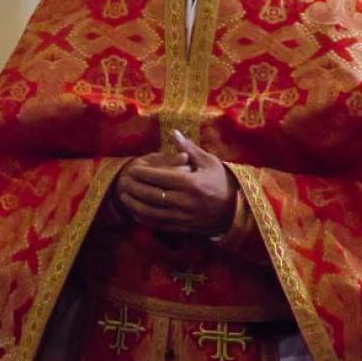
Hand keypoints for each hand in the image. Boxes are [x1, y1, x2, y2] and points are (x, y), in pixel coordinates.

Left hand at [112, 131, 237, 235]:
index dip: (143, 174)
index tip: (132, 169)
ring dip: (136, 205)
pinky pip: (162, 225)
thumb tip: (173, 132)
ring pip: (154, 212)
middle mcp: (187, 201)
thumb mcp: (209, 162)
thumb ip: (188, 149)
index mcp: (191, 183)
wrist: (238, 209)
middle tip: (122, 183)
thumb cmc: (221, 181)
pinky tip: (136, 213)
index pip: (161, 178)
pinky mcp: (186, 228)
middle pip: (153, 195)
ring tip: (123, 198)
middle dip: (135, 189)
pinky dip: (146, 220)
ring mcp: (185, 217)